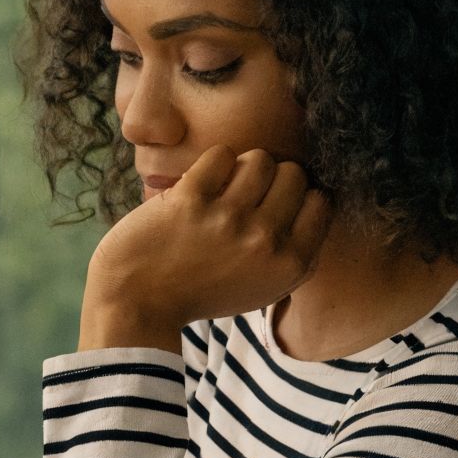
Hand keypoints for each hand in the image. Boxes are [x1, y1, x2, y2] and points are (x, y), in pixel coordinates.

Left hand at [79, 144, 332, 350]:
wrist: (136, 302)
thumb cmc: (199, 293)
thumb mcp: (262, 289)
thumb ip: (293, 253)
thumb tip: (311, 200)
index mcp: (290, 265)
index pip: (321, 202)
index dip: (299, 197)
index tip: (276, 205)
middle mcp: (265, 241)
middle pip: (293, 174)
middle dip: (272, 179)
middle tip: (247, 195)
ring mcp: (227, 219)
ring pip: (261, 159)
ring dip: (243, 167)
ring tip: (225, 187)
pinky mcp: (190, 200)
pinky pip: (221, 154)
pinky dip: (213, 164)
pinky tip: (202, 182)